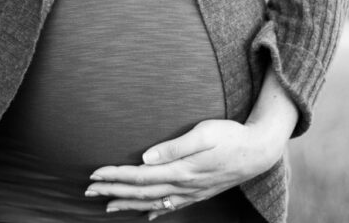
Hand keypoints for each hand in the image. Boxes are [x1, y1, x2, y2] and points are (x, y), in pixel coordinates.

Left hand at [84, 67, 297, 219]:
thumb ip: (174, 146)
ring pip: (153, 201)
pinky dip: (155, 210)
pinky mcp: (199, 192)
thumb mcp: (204, 134)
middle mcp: (183, 185)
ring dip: (128, 203)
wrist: (260, 150)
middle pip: (141, 191)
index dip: (115, 175)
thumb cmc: (231, 136)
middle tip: (88, 191)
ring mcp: (192, 192)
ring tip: (107, 205)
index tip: (94, 175)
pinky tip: (145, 214)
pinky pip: (172, 205)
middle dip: (113, 191)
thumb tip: (146, 157)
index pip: (140, 175)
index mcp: (181, 170)